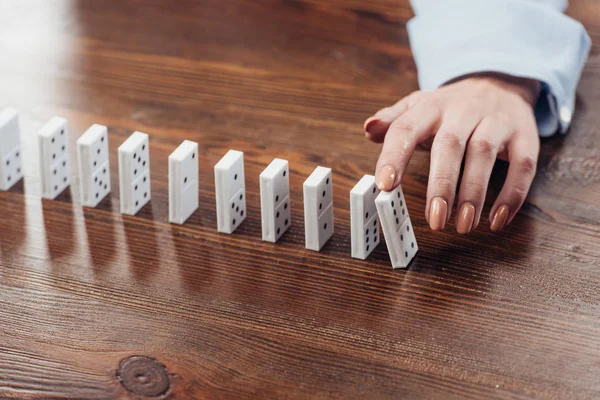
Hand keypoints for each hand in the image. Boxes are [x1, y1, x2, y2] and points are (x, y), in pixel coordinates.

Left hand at [364, 74, 540, 233]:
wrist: (500, 82)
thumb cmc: (450, 107)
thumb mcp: (418, 107)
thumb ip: (393, 120)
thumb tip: (368, 128)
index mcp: (430, 107)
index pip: (407, 128)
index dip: (394, 156)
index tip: (385, 186)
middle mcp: (463, 111)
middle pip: (450, 145)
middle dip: (441, 184)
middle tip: (435, 220)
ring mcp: (496, 121)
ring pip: (484, 154)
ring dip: (473, 193)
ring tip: (463, 225)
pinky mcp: (525, 135)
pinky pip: (523, 165)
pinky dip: (512, 194)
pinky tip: (497, 220)